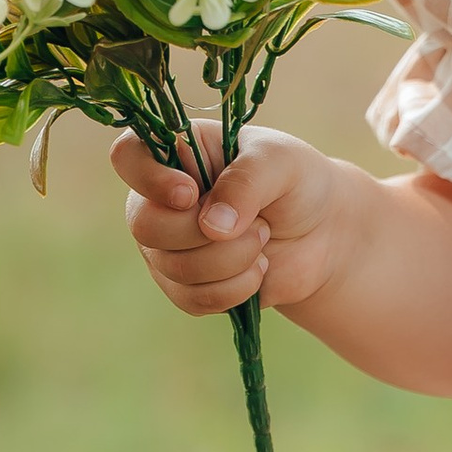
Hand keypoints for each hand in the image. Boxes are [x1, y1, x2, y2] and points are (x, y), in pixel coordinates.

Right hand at [112, 122, 352, 319]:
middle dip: (207, 233)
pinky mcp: (184, 286)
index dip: (150, 179)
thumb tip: (211, 226)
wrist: (323, 234)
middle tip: (258, 223)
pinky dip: (234, 291)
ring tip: (263, 239)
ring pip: (173, 267)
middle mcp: (158, 199)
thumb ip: (246, 181)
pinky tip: (258, 271)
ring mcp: (167, 245)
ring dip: (232, 260)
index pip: (127, 156)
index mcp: (177, 152)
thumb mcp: (281, 163)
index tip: (191, 194)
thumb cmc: (296, 182)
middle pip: (145, 224)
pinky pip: (191, 299)